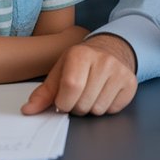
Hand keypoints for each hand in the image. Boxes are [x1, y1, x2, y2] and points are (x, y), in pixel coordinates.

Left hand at [21, 34, 137, 115]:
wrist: (112, 49)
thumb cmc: (82, 62)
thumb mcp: (60, 71)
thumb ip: (44, 92)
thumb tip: (28, 110)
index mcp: (81, 55)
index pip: (70, 88)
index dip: (63, 102)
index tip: (62, 101)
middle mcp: (104, 61)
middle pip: (84, 103)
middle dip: (76, 107)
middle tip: (78, 95)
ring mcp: (120, 72)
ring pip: (98, 109)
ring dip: (91, 108)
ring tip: (91, 93)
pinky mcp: (131, 83)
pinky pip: (113, 109)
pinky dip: (106, 107)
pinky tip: (104, 93)